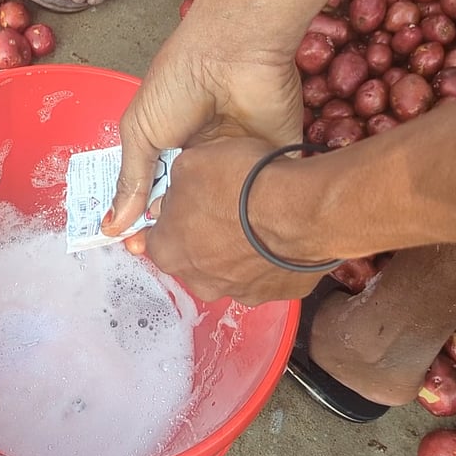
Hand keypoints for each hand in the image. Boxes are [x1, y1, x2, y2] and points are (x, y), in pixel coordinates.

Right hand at [103, 19, 304, 235]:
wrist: (232, 52)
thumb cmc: (177, 85)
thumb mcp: (141, 132)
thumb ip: (131, 180)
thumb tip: (112, 226)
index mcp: (174, 151)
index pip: (163, 197)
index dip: (152, 223)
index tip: (140, 248)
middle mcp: (208, 160)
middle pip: (197, 208)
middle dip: (185, 231)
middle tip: (174, 256)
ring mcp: (243, 161)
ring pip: (231, 207)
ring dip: (221, 229)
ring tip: (206, 254)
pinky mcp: (278, 159)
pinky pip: (269, 195)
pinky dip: (259, 215)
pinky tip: (245, 240)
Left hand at [133, 137, 326, 304]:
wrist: (300, 208)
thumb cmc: (242, 185)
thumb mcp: (190, 163)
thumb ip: (176, 182)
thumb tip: (181, 185)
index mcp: (168, 251)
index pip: (156, 237)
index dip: (172, 216)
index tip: (186, 203)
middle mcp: (199, 280)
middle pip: (193, 256)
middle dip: (204, 235)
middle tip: (224, 207)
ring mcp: (239, 291)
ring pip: (231, 268)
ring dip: (238, 248)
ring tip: (256, 218)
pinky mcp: (277, 293)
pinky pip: (267, 273)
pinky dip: (269, 257)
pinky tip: (278, 232)